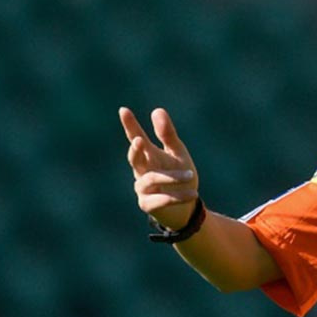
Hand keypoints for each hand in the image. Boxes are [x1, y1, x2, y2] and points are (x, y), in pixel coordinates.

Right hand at [119, 107, 199, 229]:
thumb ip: (167, 134)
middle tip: (139, 141)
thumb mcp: (178, 153)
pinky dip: (177, 196)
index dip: (130, 125)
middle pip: (134, 159)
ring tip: (191, 175)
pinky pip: (161, 199)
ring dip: (172, 177)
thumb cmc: (180, 177)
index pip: (136, 137)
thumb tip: (157, 110)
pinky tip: (193, 194)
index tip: (124, 110)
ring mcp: (143, 189)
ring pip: (152, 179)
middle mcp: (142, 171)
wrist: (187, 207)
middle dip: (136, 150)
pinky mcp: (148, 205)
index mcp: (149, 155)